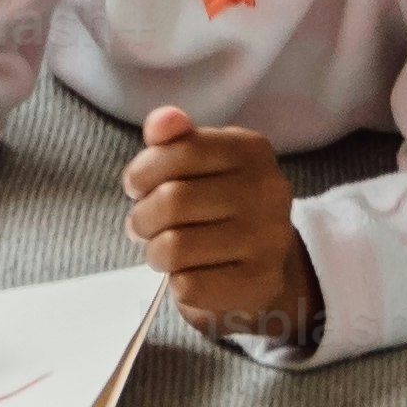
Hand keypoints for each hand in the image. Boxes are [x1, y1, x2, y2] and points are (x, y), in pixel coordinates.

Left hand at [121, 105, 312, 343]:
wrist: (264, 266)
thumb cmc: (218, 208)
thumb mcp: (199, 165)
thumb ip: (175, 139)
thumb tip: (162, 121)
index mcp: (252, 150)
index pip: (180, 150)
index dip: (143, 172)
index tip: (138, 187)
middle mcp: (269, 190)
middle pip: (172, 201)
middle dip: (142, 218)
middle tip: (145, 226)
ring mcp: (268, 239)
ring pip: (175, 247)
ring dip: (156, 253)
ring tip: (165, 252)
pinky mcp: (259, 283)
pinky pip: (188, 285)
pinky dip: (176, 283)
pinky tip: (191, 274)